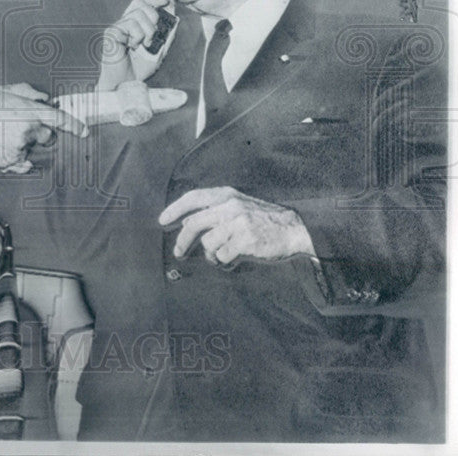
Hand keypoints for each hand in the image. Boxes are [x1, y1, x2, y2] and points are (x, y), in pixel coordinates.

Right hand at [0, 83, 87, 169]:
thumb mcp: (0, 91)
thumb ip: (26, 92)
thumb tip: (45, 98)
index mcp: (27, 111)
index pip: (59, 119)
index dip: (74, 125)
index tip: (84, 131)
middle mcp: (27, 131)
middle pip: (48, 136)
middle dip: (40, 133)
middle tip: (19, 127)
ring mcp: (20, 149)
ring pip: (32, 148)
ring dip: (24, 144)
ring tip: (1, 136)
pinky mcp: (12, 163)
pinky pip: (22, 161)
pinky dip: (15, 156)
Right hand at [98, 0, 175, 90]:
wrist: (127, 83)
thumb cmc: (139, 69)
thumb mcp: (159, 51)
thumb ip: (166, 35)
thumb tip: (174, 18)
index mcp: (134, 26)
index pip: (141, 4)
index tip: (166, 1)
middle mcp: (124, 24)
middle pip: (140, 4)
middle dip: (153, 15)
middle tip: (154, 34)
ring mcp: (117, 27)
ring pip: (138, 14)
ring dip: (147, 30)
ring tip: (144, 44)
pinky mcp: (112, 32)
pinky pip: (130, 23)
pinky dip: (137, 36)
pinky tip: (132, 46)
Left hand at [158, 186, 315, 266]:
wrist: (295, 229)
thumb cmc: (263, 220)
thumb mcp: (239, 206)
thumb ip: (215, 211)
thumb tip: (185, 223)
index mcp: (227, 195)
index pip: (193, 198)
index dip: (175, 209)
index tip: (163, 221)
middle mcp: (230, 206)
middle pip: (194, 224)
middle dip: (182, 241)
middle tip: (179, 253)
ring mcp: (238, 223)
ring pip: (208, 243)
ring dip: (212, 255)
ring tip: (222, 256)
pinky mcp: (245, 240)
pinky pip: (223, 256)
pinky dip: (225, 262)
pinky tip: (234, 260)